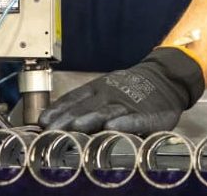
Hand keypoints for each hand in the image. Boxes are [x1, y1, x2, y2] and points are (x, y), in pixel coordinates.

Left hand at [39, 47, 205, 134]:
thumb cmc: (129, 88)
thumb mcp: (104, 88)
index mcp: (97, 89)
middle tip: (51, 130)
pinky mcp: (147, 114)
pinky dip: (124, 123)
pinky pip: (134, 119)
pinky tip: (112, 128)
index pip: (72, 100)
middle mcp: (109, 95)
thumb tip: (53, 117)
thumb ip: (83, 103)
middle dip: (66, 120)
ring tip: (76, 126)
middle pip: (85, 108)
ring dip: (90, 119)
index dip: (57, 111)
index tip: (42, 122)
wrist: (164, 77)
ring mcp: (128, 104)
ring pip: (106, 111)